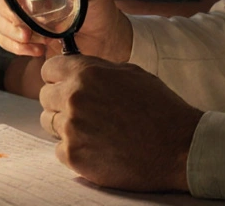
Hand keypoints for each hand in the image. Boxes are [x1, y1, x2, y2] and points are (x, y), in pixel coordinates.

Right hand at [0, 0, 132, 61]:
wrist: (106, 41)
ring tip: (32, 39)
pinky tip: (38, 50)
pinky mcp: (26, 42)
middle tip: (24, 26)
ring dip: (10, 33)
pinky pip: (8, 43)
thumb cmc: (101, 10)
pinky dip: (17, 48)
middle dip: (5, 14)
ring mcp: (24, 21)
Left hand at [39, 55, 200, 191]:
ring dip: (66, 126)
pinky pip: (59, 149)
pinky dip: (75, 149)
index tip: (64, 84)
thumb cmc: (160, 108)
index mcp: (87, 73)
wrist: (178, 147)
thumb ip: (98, 68)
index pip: (49, 69)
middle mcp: (74, 98)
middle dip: (61, 102)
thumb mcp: (131, 73)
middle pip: (45, 97)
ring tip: (94, 130)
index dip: (57, 77)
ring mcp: (72, 129)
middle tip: (85, 111)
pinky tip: (98, 147)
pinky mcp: (74, 157)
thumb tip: (76, 68)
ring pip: (50, 123)